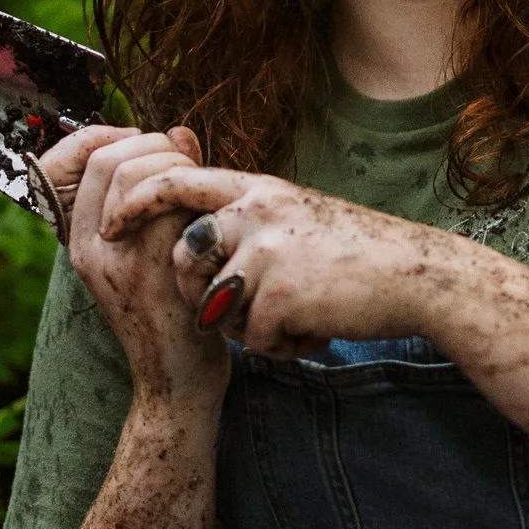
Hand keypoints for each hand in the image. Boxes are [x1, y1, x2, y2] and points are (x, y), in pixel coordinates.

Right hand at [36, 123, 231, 409]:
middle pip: (111, 157)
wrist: (174, 381)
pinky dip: (198, 197)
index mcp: (81, 238)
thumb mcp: (144, 251)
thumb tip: (179, 131)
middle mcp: (91, 246)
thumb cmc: (169, 309)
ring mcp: (119, 259)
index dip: (118, 134)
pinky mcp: (154, 271)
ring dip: (179, 166)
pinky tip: (212, 213)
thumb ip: (153, 192)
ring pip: (141, 175)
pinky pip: (173, 207)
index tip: (150, 142)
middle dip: (156, 145)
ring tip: (197, 187)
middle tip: (185, 165)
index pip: (84, 155)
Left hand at [91, 156, 458, 361]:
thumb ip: (250, 217)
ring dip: (252, 328)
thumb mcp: (299, 215)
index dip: (136, 202)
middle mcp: (256, 212)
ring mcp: (266, 251)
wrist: (417, 274)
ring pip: (218, 309)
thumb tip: (198, 239)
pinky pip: (253, 338)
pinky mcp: (278, 293)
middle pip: (184, 258)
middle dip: (203, 297)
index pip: (177, 182)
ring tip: (298, 317)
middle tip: (251, 310)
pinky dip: (283, 346)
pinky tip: (316, 329)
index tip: (110, 225)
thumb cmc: (360, 253)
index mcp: (259, 189)